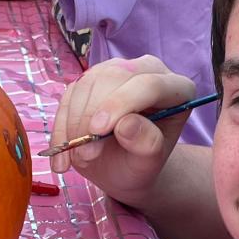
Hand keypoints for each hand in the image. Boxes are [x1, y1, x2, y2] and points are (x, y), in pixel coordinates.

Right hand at [49, 56, 195, 206]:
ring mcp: (117, 71)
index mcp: (177, 89)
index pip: (150, 85)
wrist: (123, 168)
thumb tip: (126, 125)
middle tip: (85, 155)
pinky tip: (63, 156)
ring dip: (75, 123)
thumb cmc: (141, 164)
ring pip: (87, 84)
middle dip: (92, 116)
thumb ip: (146, 145)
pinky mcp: (91, 80)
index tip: (97, 131)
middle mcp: (148, 71)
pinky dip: (62, 126)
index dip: (121, 104)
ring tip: (79, 159)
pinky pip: (70, 95)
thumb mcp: (148, 164)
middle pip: (114, 78)